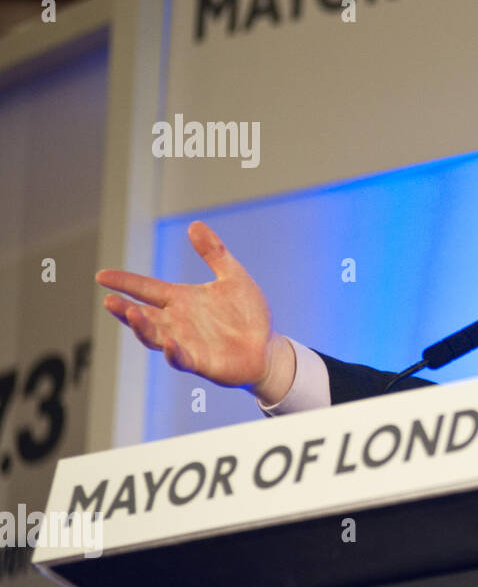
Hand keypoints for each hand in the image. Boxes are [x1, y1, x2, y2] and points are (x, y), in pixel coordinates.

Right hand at [96, 221, 295, 403]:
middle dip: (124, 309)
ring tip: (132, 314)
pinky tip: (170, 343)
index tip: (102, 275)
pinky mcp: (200, 362)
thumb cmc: (247, 314)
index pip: (146, 288)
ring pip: (155, 337)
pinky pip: (181, 358)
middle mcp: (177, 322)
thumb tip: (194, 224)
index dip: (125, 282)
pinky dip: (174, 352)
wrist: (267, 348)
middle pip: (143, 315)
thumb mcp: (233, 277)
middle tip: (110, 300)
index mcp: (181, 299)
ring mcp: (186, 343)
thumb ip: (214, 253)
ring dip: (143, 328)